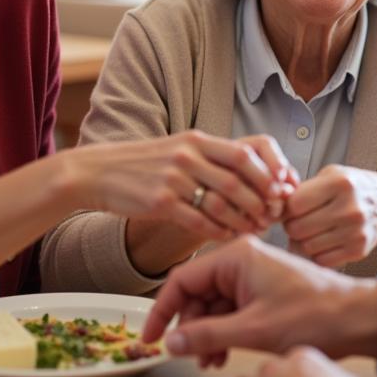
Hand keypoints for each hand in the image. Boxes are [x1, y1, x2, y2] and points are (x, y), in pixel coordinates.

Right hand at [74, 131, 294, 240]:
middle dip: (260, 201)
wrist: (97, 172)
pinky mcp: (160, 202)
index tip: (278, 191)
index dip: (267, 174)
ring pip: (221, 202)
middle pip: (238, 180)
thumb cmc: (143, 164)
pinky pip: (198, 221)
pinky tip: (228, 237)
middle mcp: (187, 155)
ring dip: (243, 219)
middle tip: (272, 215)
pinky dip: (218, 231)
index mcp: (196, 140)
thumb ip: (209, 157)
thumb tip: (248, 172)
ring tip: (254, 229)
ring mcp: (173, 179)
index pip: (244, 154)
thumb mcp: (177, 148)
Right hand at [141, 235, 376, 365]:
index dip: (162, 311)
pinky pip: (231, 308)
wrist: (358, 318)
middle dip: (190, 327)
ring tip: (211, 362)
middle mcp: (242, 259)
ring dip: (207, 333)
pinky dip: (224, 331)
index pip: (182, 279)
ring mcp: (254, 274)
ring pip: (213, 304)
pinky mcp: (264, 289)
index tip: (150, 339)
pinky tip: (224, 354)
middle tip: (189, 357)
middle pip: (196, 292)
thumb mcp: (254, 330)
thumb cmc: (313, 316)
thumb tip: (169, 344)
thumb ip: (207, 336)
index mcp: (237, 256)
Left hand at [282, 165, 376, 266]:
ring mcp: (356, 231)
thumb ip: (302, 189)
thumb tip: (275, 210)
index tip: (291, 208)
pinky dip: (317, 254)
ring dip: (302, 241)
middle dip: (292, 226)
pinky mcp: (359, 250)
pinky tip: (323, 242)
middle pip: (298, 227)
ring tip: (311, 230)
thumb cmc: (352, 187)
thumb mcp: (330, 175)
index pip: (295, 204)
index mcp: (340, 183)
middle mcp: (349, 208)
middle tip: (298, 221)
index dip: (286, 208)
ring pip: (307, 246)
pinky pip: (322, 260)